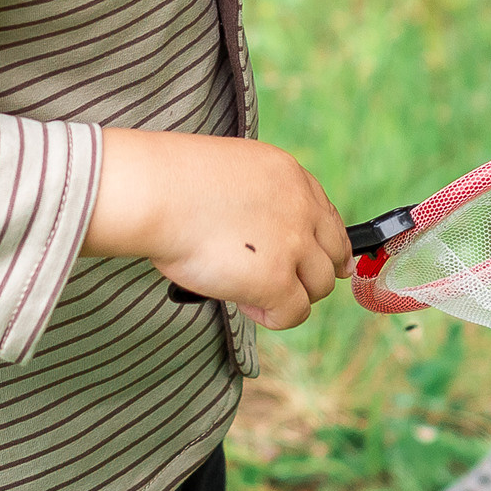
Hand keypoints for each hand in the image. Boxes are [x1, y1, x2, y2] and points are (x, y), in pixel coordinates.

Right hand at [84, 130, 351, 328]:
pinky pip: (294, 313)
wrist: (156, 193)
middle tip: (284, 285)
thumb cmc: (172, 182)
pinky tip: (244, 303)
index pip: (327, 216)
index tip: (314, 259)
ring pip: (318, 287)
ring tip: (250, 294)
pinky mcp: (277, 279)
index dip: (322, 243)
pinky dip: (272, 316)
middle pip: (334, 254)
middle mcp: (301, 207)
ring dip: (290, 295)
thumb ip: (258, 199)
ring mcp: (293, 244)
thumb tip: (259, 235)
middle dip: (312, 273)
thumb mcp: (233, 174)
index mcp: (289, 175)